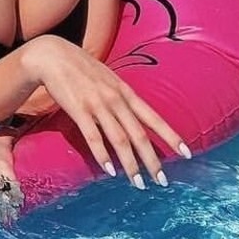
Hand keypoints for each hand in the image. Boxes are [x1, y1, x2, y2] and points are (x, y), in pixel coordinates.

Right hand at [21, 35, 189, 187]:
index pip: (153, 117)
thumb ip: (121, 96)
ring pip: (119, 139)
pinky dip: (102, 155)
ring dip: (130, 164)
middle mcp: (114, 98)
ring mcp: (97, 104)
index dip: (170, 135)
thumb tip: (137, 115)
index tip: (186, 153)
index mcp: (124, 91)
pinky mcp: (78, 109)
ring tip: (138, 183)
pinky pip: (93, 136)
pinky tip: (109, 171)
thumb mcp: (107, 77)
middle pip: (138, 134)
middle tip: (162, 181)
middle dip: (152, 160)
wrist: (52, 54)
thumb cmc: (81, 67)